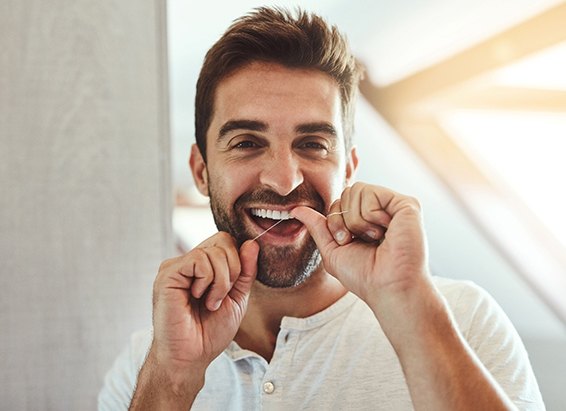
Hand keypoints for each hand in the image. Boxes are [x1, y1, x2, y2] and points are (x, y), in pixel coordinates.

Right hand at [150, 233, 258, 373]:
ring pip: (213, 251)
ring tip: (209, 302)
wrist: (191, 356)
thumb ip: (245, 271)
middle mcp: (188, 262)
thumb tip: (252, 243)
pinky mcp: (168, 274)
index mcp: (203, 266)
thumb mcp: (237, 298)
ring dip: (220, 282)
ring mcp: (176, 266)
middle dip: (233, 271)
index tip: (232, 289)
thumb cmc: (210, 332)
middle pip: (223, 240)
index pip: (227, 241)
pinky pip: (198, 259)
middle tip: (220, 297)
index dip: (238, 261)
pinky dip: (207, 281)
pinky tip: (198, 298)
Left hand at [292, 182, 428, 304]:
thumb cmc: (364, 276)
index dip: (335, 222)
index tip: (347, 242)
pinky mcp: (407, 205)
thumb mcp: (332, 250)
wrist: (386, 288)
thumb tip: (296, 210)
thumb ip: (317, 227)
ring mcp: (395, 205)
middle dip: (344, 219)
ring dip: (357, 220)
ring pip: (357, 190)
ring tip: (375, 238)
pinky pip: (372, 193)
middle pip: (347, 191)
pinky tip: (385, 232)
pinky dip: (370, 215)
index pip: (339, 201)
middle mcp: (382, 209)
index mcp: (367, 218)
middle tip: (360, 240)